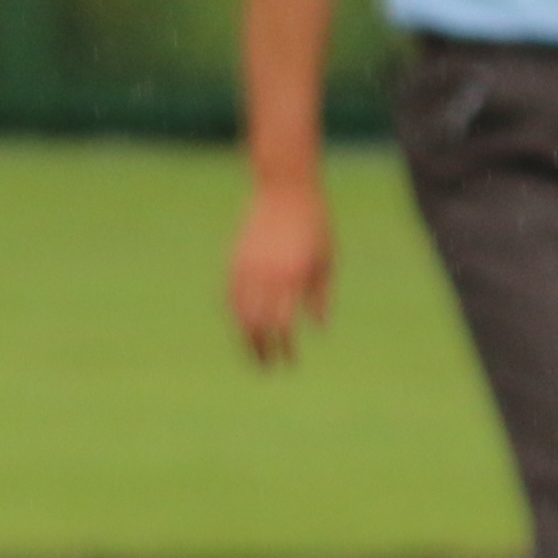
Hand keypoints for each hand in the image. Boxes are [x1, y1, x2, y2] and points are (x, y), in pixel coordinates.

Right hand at [228, 177, 331, 365]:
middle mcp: (268, 276)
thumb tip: (318, 329)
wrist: (285, 190)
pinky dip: (234, 315)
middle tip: (267, 368)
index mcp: (294, 277)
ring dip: (245, 337)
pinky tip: (241, 326)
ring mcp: (248, 268)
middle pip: (257, 325)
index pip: (283, 325)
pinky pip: (230, 296)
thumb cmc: (315, 224)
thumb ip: (321, 296)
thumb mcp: (327, 260)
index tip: (289, 362)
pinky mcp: (235, 260)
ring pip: (238, 314)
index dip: (284, 348)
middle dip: (261, 350)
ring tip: (253, 352)